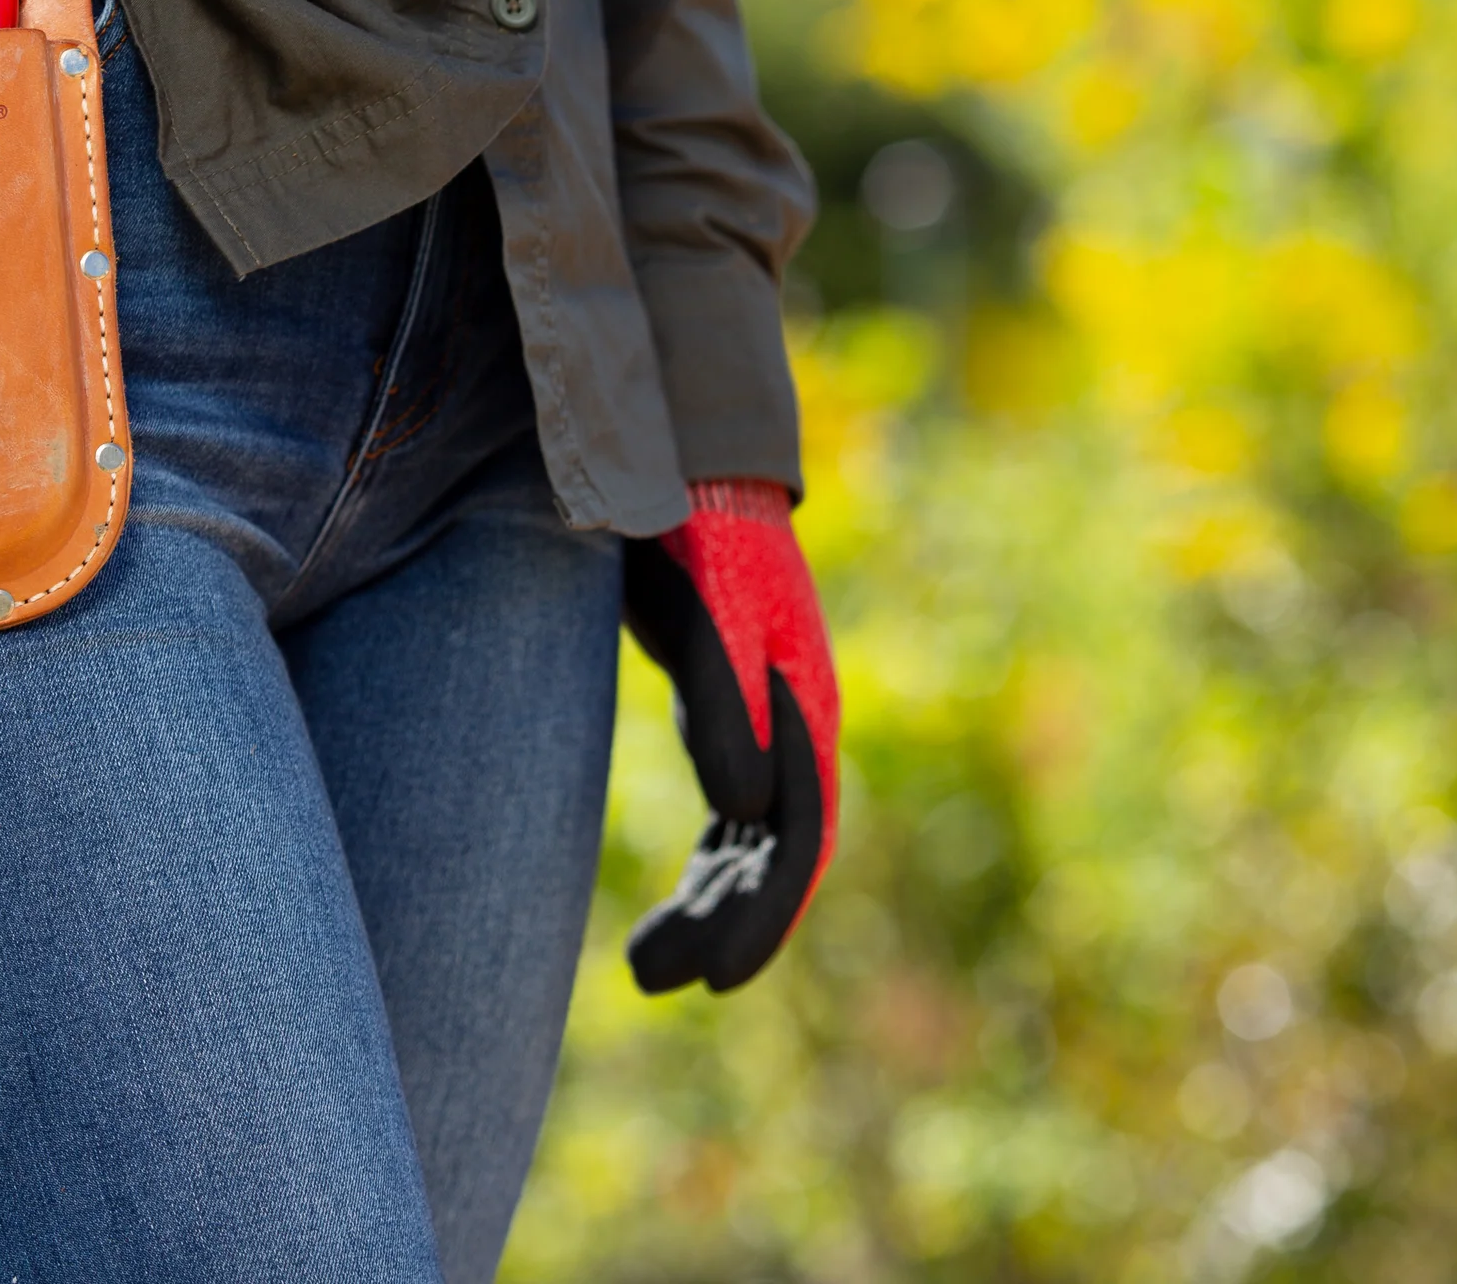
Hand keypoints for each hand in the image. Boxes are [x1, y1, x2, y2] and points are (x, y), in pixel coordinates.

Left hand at [622, 480, 838, 992]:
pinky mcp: (739, 708)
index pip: (797, 840)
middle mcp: (801, 725)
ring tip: (649, 964)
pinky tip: (685, 897)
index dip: (763, 917)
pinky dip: (717, 860)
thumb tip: (746, 815)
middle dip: (727, 922)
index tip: (717, 984)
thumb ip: (726, 712)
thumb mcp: (708, 625)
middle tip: (655, 979)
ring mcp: (774, 718)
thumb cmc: (700, 543)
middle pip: (775, 851)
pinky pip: (738, 812)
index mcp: (807, 712)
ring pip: (755, 839)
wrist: (695, 471)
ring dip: (716, 901)